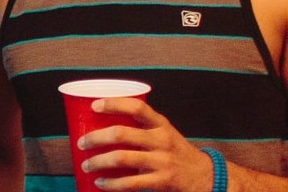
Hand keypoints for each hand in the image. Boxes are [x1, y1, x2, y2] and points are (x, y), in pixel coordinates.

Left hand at [77, 97, 214, 191]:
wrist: (206, 177)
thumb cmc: (177, 153)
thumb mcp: (165, 133)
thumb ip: (143, 129)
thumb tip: (104, 126)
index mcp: (161, 124)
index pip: (137, 107)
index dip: (114, 103)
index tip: (95, 105)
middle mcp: (161, 140)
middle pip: (122, 134)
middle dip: (96, 138)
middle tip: (82, 142)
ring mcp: (162, 161)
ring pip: (122, 158)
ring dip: (98, 162)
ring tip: (86, 165)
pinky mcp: (161, 182)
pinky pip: (130, 183)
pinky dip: (111, 184)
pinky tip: (100, 183)